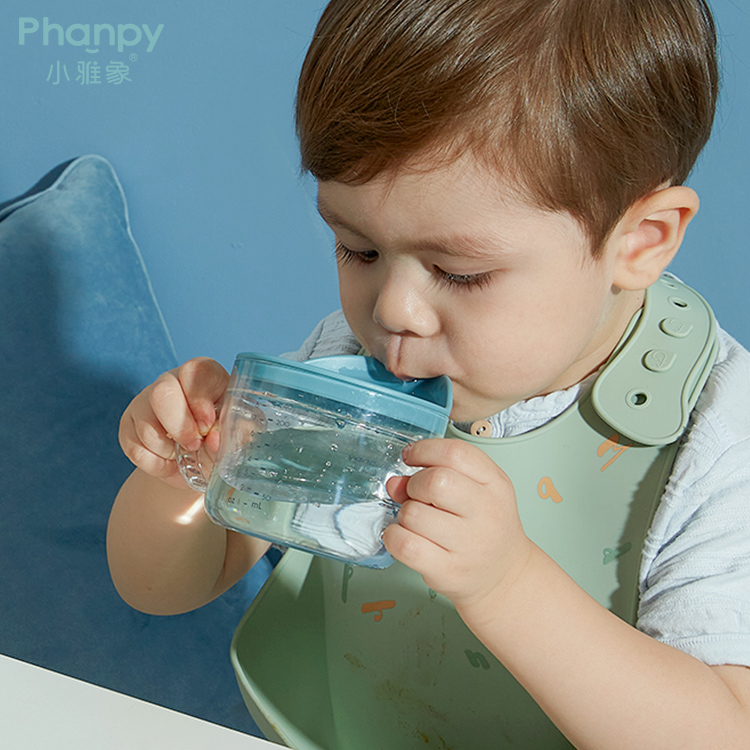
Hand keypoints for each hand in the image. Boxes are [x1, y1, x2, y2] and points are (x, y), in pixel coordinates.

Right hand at [118, 357, 228, 489]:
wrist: (197, 461)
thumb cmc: (219, 438)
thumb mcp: (233, 435)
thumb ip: (231, 435)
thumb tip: (215, 440)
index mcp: (204, 375)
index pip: (196, 371)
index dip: (200, 399)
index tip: (208, 425)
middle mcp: (171, 381)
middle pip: (162, 392)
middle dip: (179, 426)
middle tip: (194, 445)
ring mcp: (145, 401)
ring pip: (145, 422)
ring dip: (168, 449)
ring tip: (184, 454)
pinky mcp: (128, 424)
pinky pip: (134, 446)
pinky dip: (155, 463)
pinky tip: (169, 461)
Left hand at [383, 438, 533, 611]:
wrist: (503, 574)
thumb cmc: (484, 527)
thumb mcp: (474, 491)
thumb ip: (435, 474)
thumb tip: (395, 482)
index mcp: (495, 484)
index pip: (456, 453)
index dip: (425, 450)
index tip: (412, 456)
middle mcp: (487, 512)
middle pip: (436, 481)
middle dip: (414, 484)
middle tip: (417, 495)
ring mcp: (469, 544)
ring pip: (414, 514)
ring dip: (405, 514)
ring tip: (418, 521)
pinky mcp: (449, 571)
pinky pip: (406, 546)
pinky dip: (394, 537)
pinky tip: (404, 536)